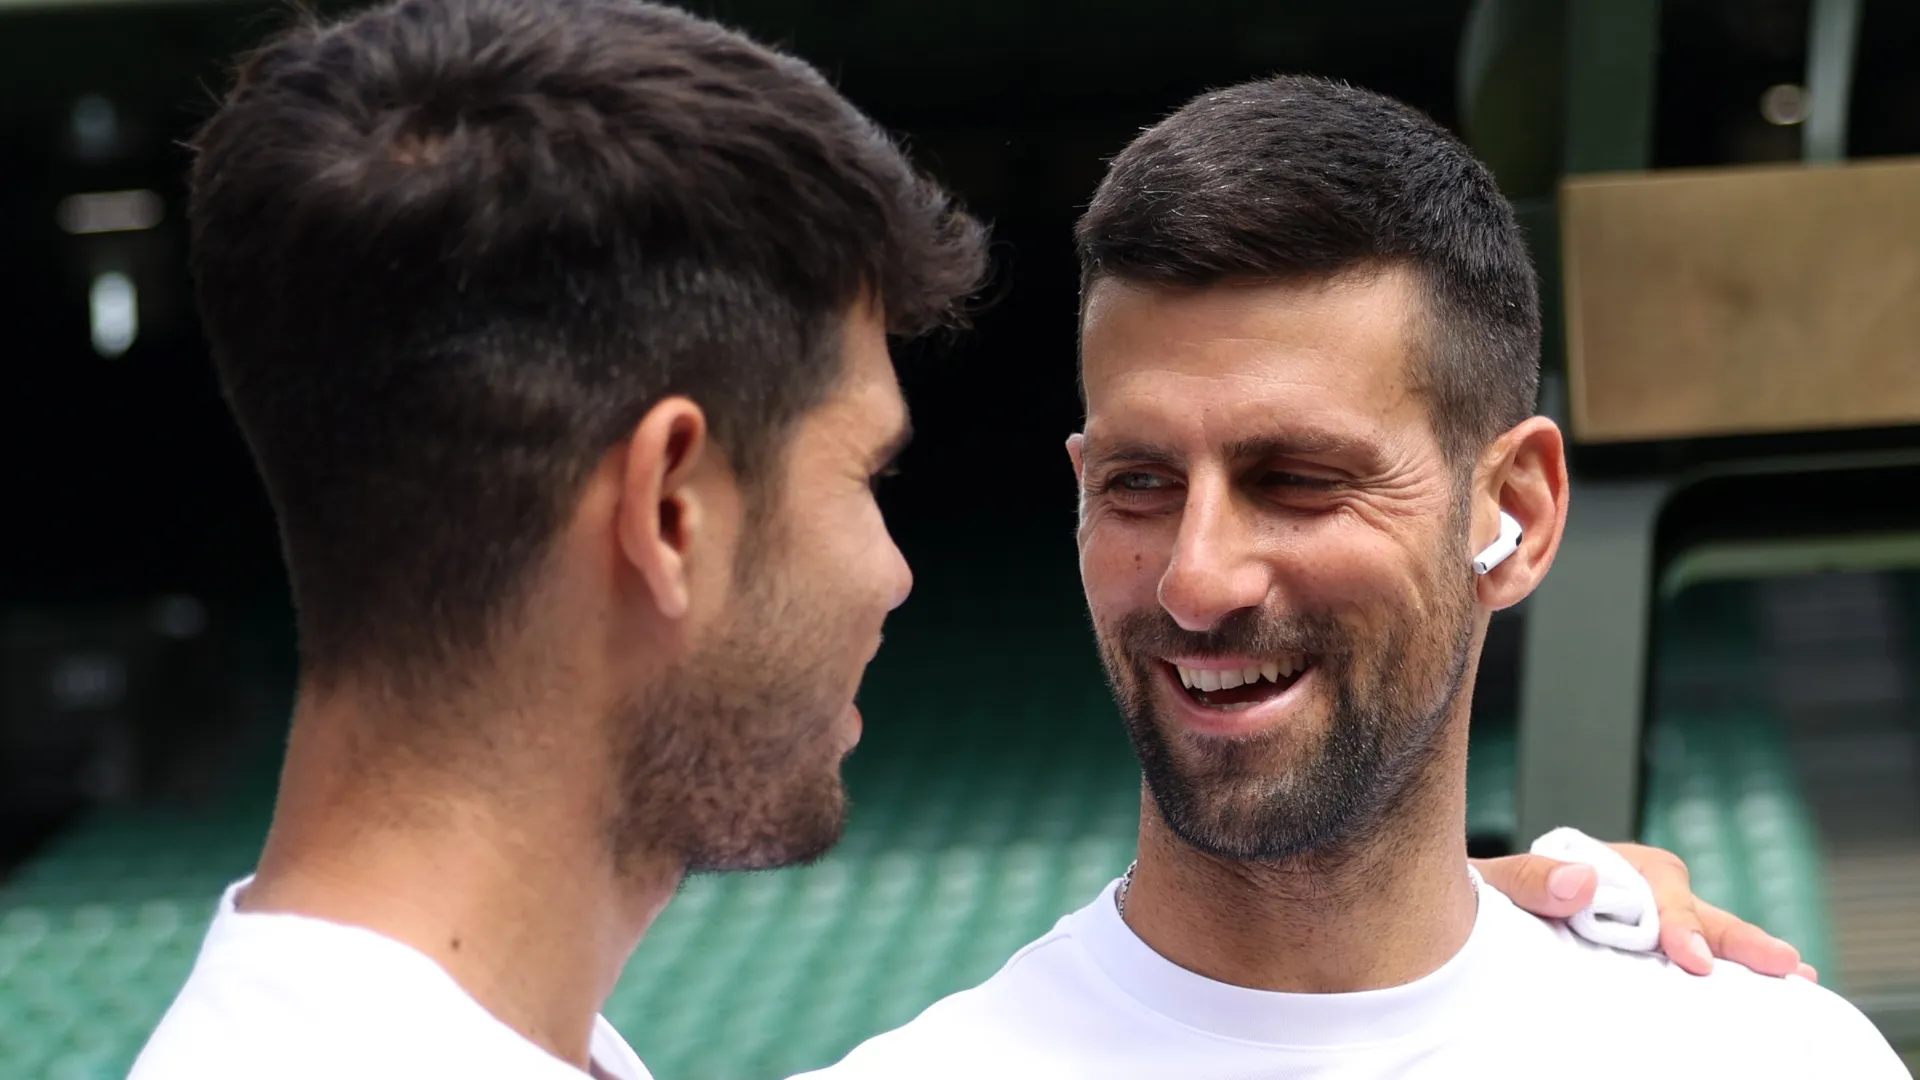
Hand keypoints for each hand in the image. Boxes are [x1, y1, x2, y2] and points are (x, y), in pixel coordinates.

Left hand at [1472, 842, 1816, 980]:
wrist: (1467, 914)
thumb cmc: (1484, 898)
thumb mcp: (1497, 883)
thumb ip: (1532, 878)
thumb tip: (1581, 882)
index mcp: (1605, 867)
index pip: (1655, 891)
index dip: (1677, 924)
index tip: (1690, 957)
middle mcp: (1632, 891)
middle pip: (1694, 908)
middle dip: (1735, 935)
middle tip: (1782, 963)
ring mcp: (1641, 923)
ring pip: (1702, 930)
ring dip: (1745, 949)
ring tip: (1796, 975)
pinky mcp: (1639, 952)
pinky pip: (1687, 956)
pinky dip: (1726, 967)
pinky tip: (1770, 987)